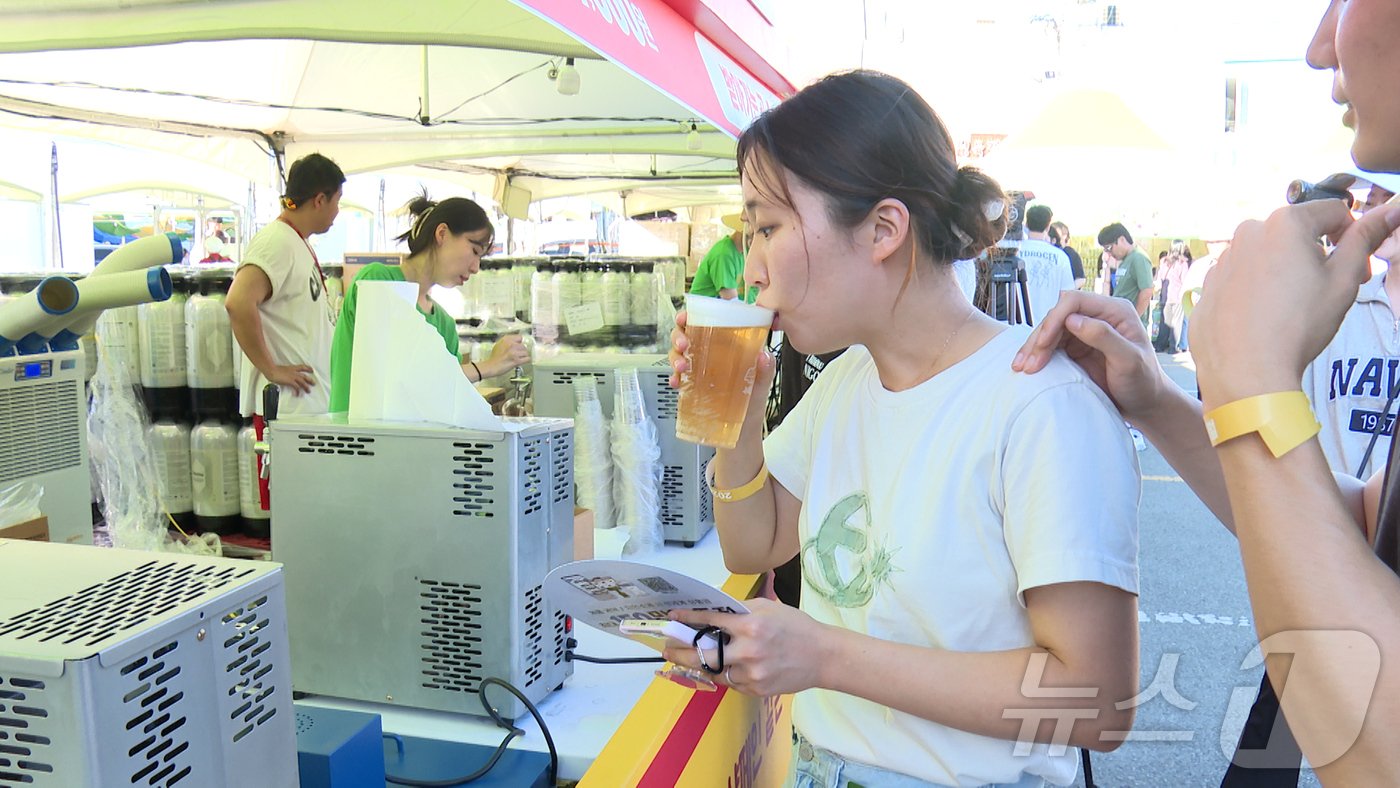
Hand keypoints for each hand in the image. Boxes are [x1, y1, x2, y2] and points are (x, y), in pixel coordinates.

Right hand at [264, 364, 315, 394]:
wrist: (271, 370)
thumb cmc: (274, 370)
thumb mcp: (282, 370)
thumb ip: (285, 373)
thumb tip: (284, 376)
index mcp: (292, 368)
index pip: (302, 367)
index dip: (308, 368)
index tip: (312, 370)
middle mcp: (294, 372)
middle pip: (305, 376)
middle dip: (310, 380)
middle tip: (313, 383)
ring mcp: (293, 377)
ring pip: (303, 382)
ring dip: (306, 387)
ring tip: (308, 391)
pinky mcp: (290, 381)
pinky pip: (297, 387)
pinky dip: (298, 391)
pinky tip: (298, 394)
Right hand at [482, 334, 530, 377]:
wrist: (491, 366)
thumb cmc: (494, 357)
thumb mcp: (499, 344)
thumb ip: (508, 342)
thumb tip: (516, 342)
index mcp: (506, 339)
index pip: (520, 337)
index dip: (519, 343)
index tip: (518, 346)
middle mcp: (511, 344)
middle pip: (524, 346)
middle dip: (521, 350)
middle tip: (517, 355)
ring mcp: (514, 352)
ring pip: (526, 352)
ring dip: (523, 356)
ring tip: (519, 358)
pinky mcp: (516, 360)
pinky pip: (527, 359)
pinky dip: (526, 361)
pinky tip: (522, 362)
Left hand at [661, 598, 826, 696]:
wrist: (823, 656)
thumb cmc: (796, 627)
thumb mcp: (769, 609)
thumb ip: (741, 610)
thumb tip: (715, 611)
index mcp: (751, 626)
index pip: (711, 621)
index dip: (688, 618)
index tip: (673, 617)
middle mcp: (749, 651)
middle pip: (703, 655)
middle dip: (680, 652)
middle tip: (667, 649)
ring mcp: (752, 673)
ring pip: (716, 671)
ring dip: (705, 664)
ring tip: (692, 657)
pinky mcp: (756, 689)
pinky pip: (732, 682)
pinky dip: (726, 674)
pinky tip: (727, 666)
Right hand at [668, 310, 775, 442]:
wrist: (741, 435)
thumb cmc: (752, 405)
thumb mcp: (761, 386)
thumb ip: (765, 371)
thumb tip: (763, 356)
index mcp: (726, 346)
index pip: (707, 322)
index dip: (692, 315)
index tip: (686, 316)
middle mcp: (710, 354)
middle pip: (686, 334)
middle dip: (679, 335)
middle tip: (683, 344)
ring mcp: (698, 370)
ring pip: (678, 353)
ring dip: (675, 356)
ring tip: (682, 367)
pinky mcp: (691, 387)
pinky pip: (676, 376)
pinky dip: (673, 377)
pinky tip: (676, 383)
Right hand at [1011, 291, 1168, 424]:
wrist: (1144, 404)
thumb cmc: (1144, 382)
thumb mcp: (1130, 361)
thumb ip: (1104, 337)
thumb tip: (1073, 320)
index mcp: (1114, 311)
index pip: (1075, 301)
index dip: (1055, 318)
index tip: (1044, 342)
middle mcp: (1098, 316)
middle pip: (1058, 315)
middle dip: (1041, 337)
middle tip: (1029, 364)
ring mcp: (1085, 331)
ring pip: (1050, 330)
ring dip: (1034, 347)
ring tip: (1022, 368)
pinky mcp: (1076, 347)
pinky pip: (1050, 345)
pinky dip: (1037, 355)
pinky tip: (1027, 366)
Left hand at [1192, 201, 1399, 408]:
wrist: (1245, 371)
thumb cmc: (1298, 325)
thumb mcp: (1344, 279)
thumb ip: (1365, 239)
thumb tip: (1389, 212)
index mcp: (1284, 223)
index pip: (1334, 211)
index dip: (1353, 237)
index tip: (1358, 268)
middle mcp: (1247, 233)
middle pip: (1297, 233)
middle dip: (1318, 255)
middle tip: (1327, 291)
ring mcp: (1222, 259)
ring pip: (1267, 255)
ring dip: (1286, 271)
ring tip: (1293, 309)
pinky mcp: (1208, 285)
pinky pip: (1241, 278)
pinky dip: (1256, 290)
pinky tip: (1265, 318)